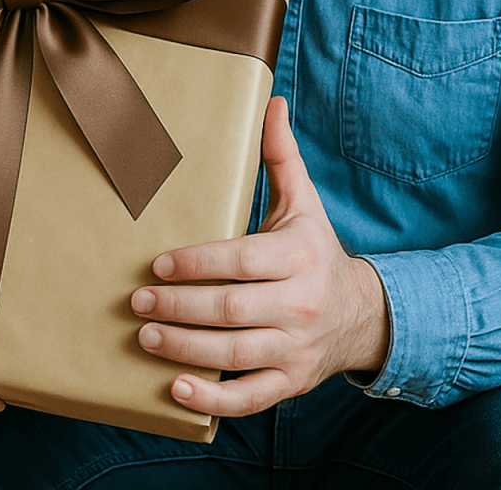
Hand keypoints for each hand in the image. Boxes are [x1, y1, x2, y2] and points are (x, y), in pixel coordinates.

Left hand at [130, 95, 388, 416]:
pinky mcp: (291, 383)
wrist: (363, 315)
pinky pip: (250, 397)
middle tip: (137, 301)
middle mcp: (300, 305)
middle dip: (179, 307)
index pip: (242, 261)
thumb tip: (271, 100)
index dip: (198, 263)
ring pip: (235, 354)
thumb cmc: (316, 251)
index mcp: (299, 257)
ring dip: (185, 348)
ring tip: (145, 336)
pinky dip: (214, 400)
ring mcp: (296, 349)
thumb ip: (281, 155)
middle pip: (232, 310)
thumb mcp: (303, 201)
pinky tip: (177, 388)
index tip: (158, 262)